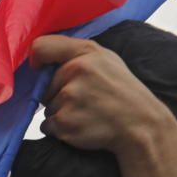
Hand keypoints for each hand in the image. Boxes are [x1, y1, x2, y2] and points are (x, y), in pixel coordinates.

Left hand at [30, 35, 171, 154]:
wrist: (141, 124)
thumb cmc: (121, 91)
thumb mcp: (106, 59)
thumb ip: (74, 54)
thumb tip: (40, 58)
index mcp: (85, 53)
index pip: (41, 47)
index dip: (36, 60)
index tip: (39, 68)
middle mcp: (74, 71)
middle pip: (43, 87)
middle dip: (57, 95)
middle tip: (85, 100)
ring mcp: (68, 98)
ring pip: (47, 108)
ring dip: (61, 113)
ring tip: (87, 113)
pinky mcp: (64, 122)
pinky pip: (48, 126)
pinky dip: (60, 129)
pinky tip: (82, 125)